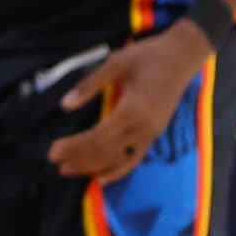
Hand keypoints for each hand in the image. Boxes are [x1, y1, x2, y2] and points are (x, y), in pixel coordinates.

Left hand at [50, 24, 211, 183]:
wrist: (182, 56)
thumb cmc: (147, 56)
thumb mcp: (115, 64)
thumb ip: (90, 85)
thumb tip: (65, 105)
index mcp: (132, 111)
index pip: (97, 137)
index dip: (74, 146)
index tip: (53, 151)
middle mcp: (143, 128)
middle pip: (106, 151)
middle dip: (79, 158)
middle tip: (54, 162)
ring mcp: (151, 133)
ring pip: (119, 158)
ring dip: (93, 166)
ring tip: (69, 170)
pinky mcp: (155, 133)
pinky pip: (135, 157)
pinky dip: (119, 170)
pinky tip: (103, 179)